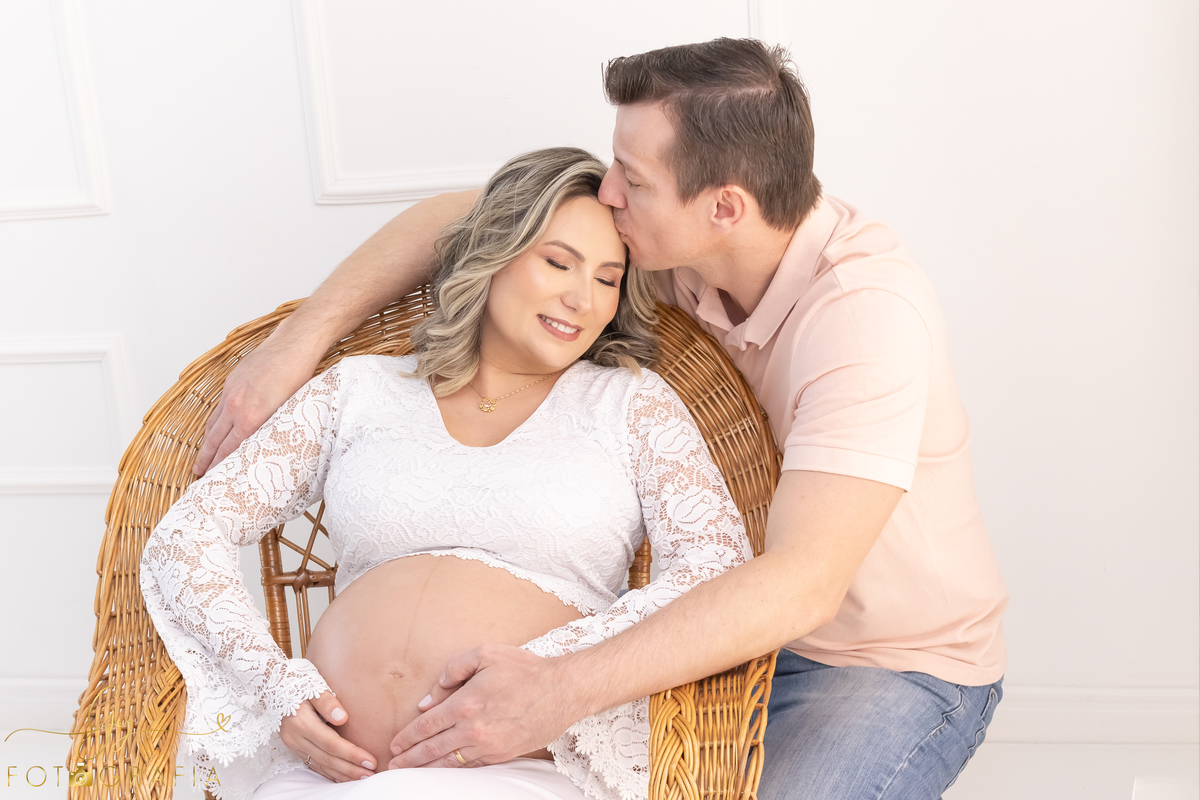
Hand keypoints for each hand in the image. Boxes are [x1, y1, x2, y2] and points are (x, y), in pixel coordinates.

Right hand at [193, 331, 321, 475]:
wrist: (294, 345)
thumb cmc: (299, 376)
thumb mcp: (289, 410)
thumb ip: (272, 429)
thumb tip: (265, 446)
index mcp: (251, 417)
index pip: (229, 448)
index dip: (220, 464)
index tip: (214, 477)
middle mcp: (236, 406)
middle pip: (215, 439)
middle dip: (205, 458)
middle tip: (198, 474)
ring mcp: (231, 392)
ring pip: (213, 422)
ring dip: (207, 441)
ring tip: (203, 456)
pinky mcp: (232, 381)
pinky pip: (218, 407)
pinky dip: (213, 421)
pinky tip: (214, 427)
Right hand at [279, 692, 376, 781]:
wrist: (275, 684)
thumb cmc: (298, 682)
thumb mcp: (313, 686)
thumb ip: (327, 702)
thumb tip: (342, 718)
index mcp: (301, 723)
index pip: (331, 743)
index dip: (351, 754)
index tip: (370, 760)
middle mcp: (295, 738)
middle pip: (327, 758)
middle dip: (350, 769)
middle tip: (371, 774)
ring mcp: (294, 745)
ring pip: (320, 765)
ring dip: (342, 774)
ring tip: (362, 777)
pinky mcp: (295, 748)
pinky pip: (313, 764)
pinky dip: (329, 772)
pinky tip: (343, 776)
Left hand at [386, 645, 582, 768]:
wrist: (562, 691)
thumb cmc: (525, 669)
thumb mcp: (485, 654)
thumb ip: (453, 670)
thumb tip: (430, 698)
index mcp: (465, 703)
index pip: (427, 725)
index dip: (407, 737)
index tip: (394, 744)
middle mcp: (473, 729)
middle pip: (432, 749)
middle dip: (410, 759)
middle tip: (393, 766)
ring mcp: (488, 746)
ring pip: (449, 762)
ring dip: (427, 769)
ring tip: (411, 774)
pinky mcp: (502, 754)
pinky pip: (471, 765)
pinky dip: (454, 769)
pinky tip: (445, 769)